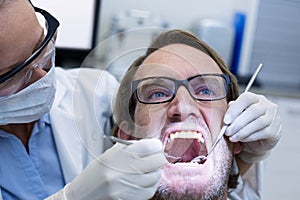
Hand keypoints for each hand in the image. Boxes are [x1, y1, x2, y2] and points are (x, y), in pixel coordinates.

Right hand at [47, 138, 166, 199]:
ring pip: (156, 177)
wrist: (81, 196)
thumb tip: (150, 145)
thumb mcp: (108, 155)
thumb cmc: (94, 174)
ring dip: (154, 172)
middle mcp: (123, 171)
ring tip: (147, 171)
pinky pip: (150, 191)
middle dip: (158, 158)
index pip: (149, 146)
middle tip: (154, 158)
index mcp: (117, 156)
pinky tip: (144, 182)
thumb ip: (129, 149)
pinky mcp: (129, 199)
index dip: (155, 145)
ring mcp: (127, 187)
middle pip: (157, 161)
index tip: (155, 146)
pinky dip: (150, 185)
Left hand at [224, 92, 281, 162]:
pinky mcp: (276, 130)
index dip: (235, 109)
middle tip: (228, 131)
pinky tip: (242, 139)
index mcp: (255, 98)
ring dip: (243, 131)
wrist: (256, 142)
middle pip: (253, 111)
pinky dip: (250, 137)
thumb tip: (226, 117)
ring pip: (259, 122)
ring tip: (233, 137)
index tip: (226, 120)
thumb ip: (232, 113)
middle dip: (238, 123)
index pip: (246, 98)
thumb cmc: (245, 125)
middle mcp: (267, 105)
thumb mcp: (236, 117)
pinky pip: (263, 132)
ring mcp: (274, 117)